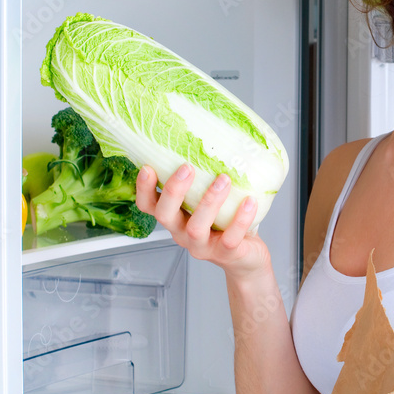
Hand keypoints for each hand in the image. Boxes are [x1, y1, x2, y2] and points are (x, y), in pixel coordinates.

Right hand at [136, 163, 269, 278]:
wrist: (246, 258)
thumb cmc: (226, 224)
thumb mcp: (209, 201)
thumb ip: (204, 180)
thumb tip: (213, 135)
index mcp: (176, 218)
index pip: (148, 206)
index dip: (144, 189)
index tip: (148, 167)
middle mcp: (182, 233)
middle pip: (165, 215)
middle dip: (173, 190)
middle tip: (187, 167)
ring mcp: (203, 246)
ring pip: (197, 227)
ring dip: (209, 201)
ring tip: (223, 179)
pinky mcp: (226, 253)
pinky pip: (230, 237)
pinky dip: (240, 219)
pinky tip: (249, 201)